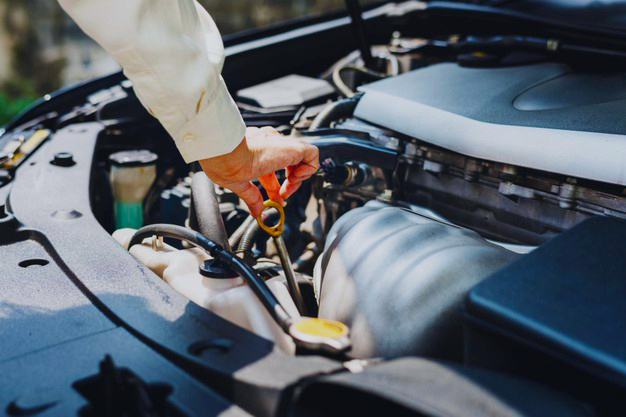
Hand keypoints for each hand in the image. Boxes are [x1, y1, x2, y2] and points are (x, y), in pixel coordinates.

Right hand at [199, 127, 318, 216]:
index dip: (275, 186)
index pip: (272, 168)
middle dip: (288, 183)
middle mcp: (269, 144)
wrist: (223, 150)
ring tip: (288, 187)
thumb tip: (256, 211)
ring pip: (302, 157)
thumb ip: (250, 197)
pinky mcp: (292, 147)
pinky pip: (312, 154)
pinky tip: (295, 179)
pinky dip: (309, 168)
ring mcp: (280, 144)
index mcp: (255, 151)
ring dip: (298, 177)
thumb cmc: (222, 161)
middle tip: (282, 197)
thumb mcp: (237, 183)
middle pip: (287, 164)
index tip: (274, 199)